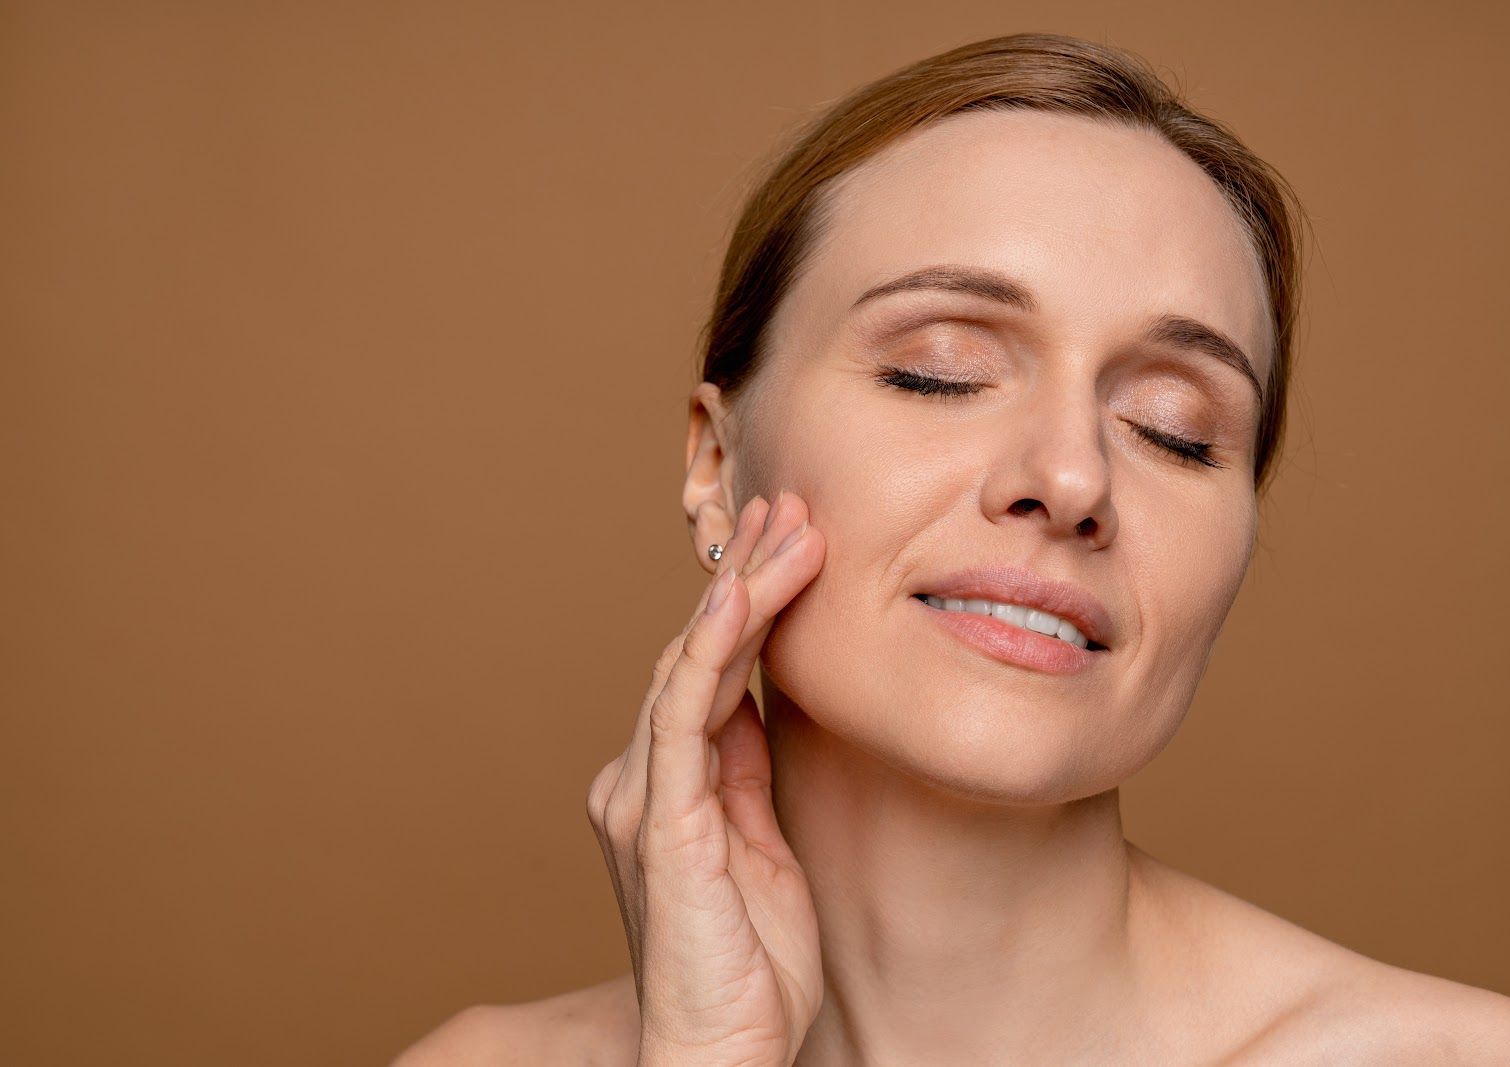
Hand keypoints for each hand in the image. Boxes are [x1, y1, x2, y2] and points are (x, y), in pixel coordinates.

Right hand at [586, 490, 825, 1066]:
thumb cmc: (748, 965)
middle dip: (746, 575)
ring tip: (789, 526)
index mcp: (668, 783)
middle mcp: (640, 776)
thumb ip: (744, 772)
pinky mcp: (660, 817)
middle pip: (694, 651)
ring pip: (689, 664)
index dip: (749, 605)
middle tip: (790, 508)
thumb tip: (756, 701)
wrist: (721, 1051)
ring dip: (742, 589)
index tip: (793, 545)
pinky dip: (711, 645)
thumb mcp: (760, 845)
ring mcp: (643, 793)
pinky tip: (741, 590)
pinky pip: (685, 711)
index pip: (707, 671)